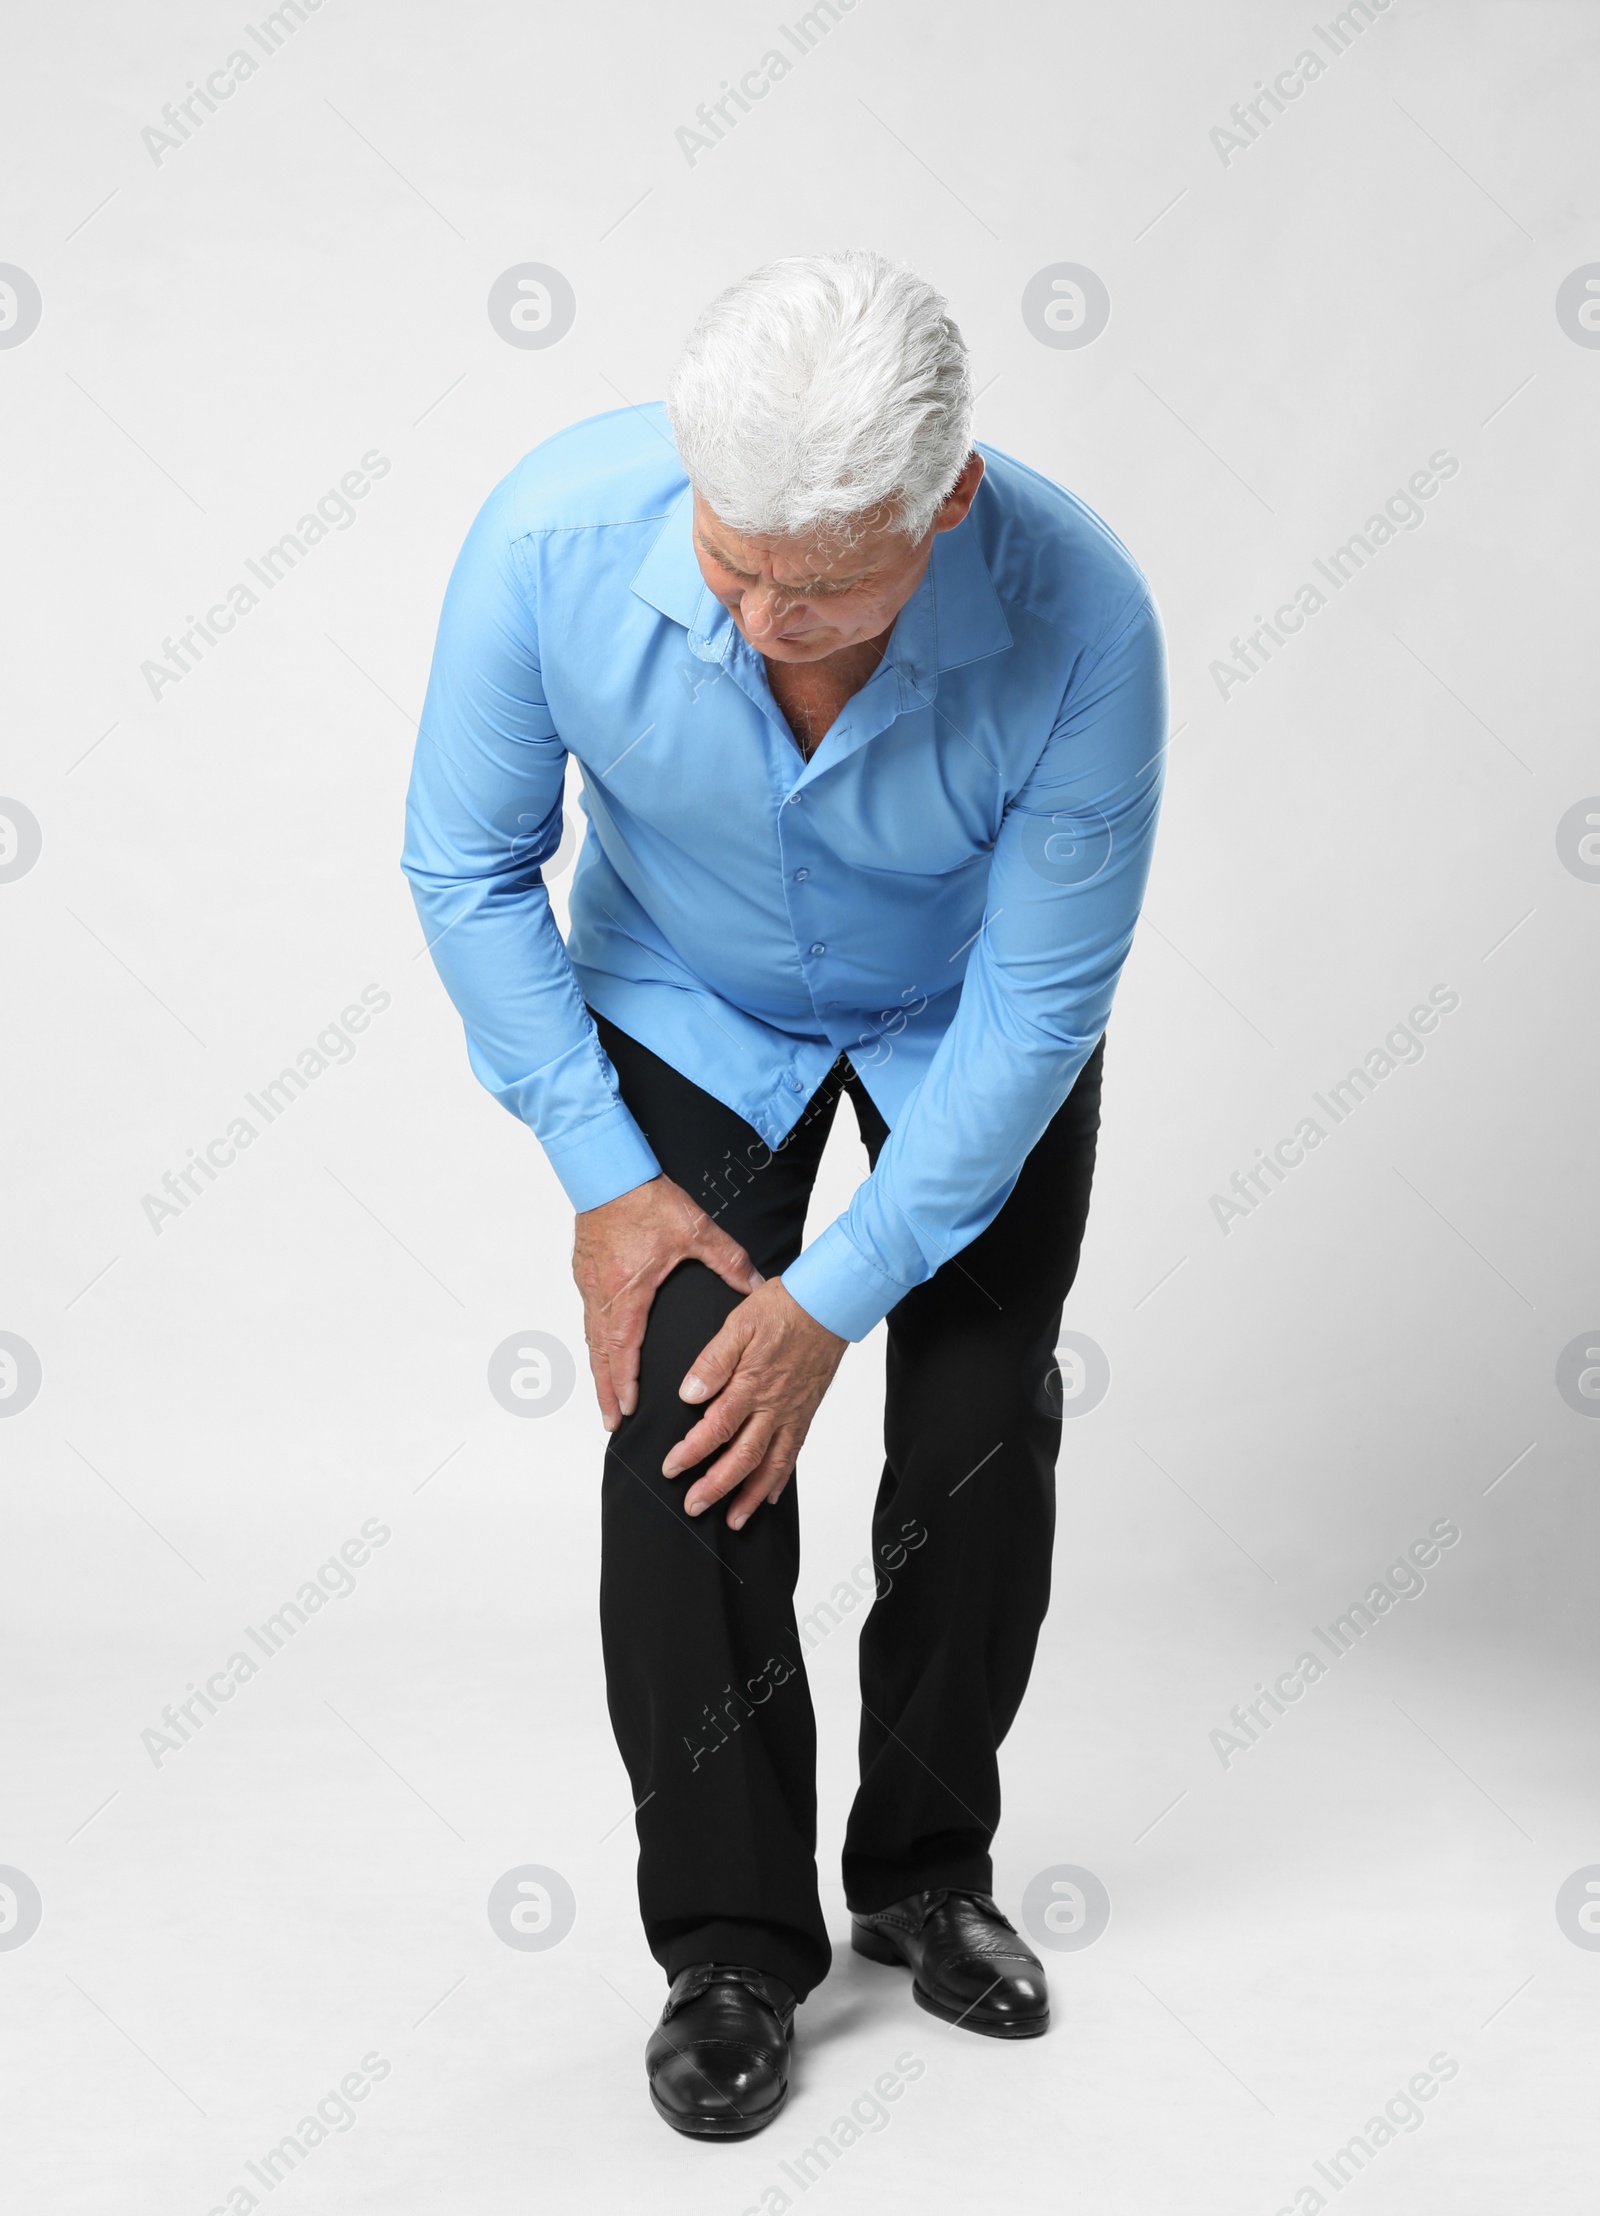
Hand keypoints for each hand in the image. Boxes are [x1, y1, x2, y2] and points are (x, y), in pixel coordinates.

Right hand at [573, 1175, 762, 1431]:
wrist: (608, 1170)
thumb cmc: (646, 1199)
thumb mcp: (696, 1230)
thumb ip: (729, 1260)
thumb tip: (758, 1285)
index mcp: (629, 1291)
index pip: (624, 1349)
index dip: (625, 1382)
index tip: (628, 1410)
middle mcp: (603, 1293)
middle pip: (600, 1355)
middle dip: (605, 1392)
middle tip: (610, 1422)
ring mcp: (589, 1283)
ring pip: (590, 1338)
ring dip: (598, 1370)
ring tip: (605, 1397)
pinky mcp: (584, 1271)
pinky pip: (588, 1317)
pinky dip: (594, 1341)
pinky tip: (603, 1349)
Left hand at [662, 1278, 847, 1529]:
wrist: (829, 1304)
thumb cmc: (782, 1308)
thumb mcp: (739, 1323)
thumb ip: (713, 1360)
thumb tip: (690, 1393)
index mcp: (751, 1384)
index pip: (716, 1428)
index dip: (692, 1452)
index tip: (672, 1467)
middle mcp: (773, 1406)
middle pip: (743, 1457)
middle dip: (716, 1486)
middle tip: (693, 1505)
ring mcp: (792, 1413)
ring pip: (771, 1465)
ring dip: (750, 1495)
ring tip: (733, 1519)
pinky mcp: (806, 1413)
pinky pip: (794, 1453)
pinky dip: (781, 1479)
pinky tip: (771, 1496)